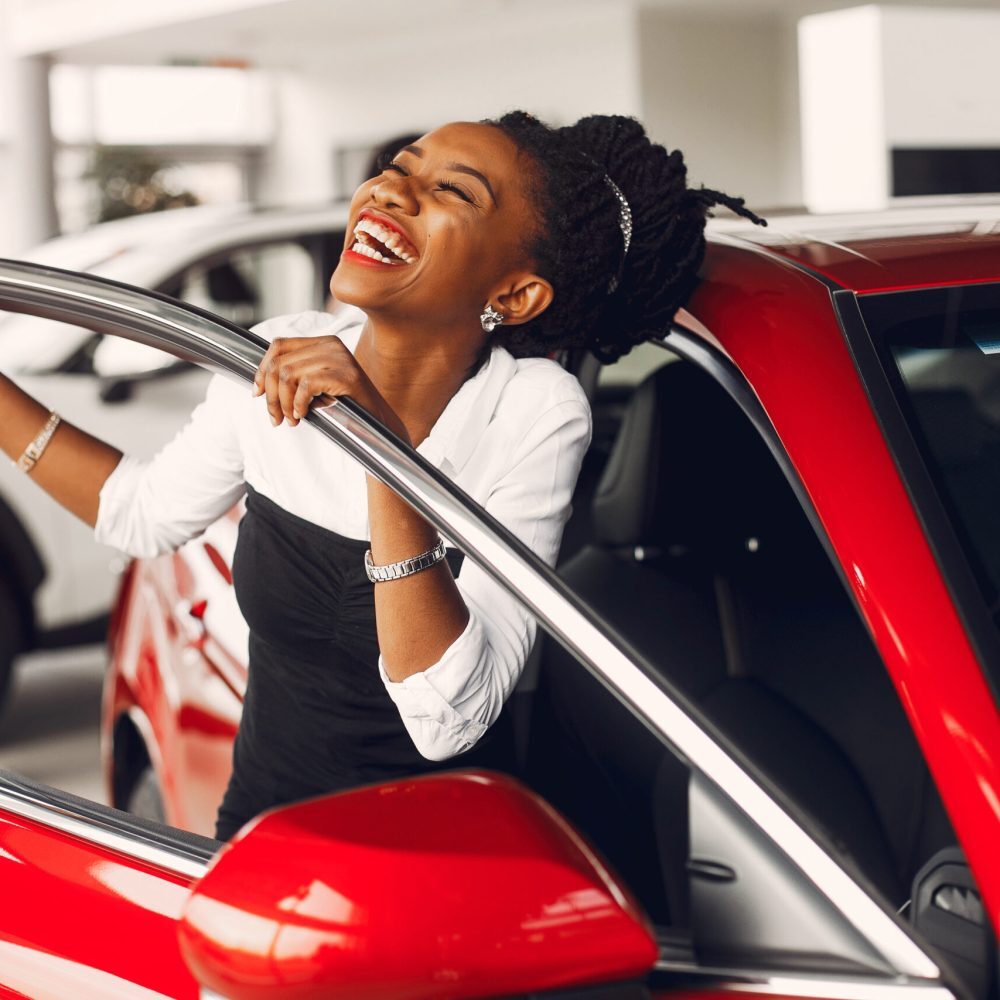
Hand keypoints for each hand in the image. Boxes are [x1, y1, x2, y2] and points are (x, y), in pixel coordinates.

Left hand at [252, 335, 407, 440]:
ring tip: (291, 419)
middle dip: (271, 395)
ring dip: (283, 403)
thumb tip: (260, 384)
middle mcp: (331, 345)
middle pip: (279, 363)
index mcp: (323, 342)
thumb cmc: (346, 407)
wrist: (379, 424)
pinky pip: (306, 385)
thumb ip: (294, 376)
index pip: (278, 345)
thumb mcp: (316, 385)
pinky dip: (299, 403)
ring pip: (288, 374)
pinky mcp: (345, 375)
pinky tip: (304, 415)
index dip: (262, 370)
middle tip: (276, 418)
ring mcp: (339, 358)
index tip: (258, 394)